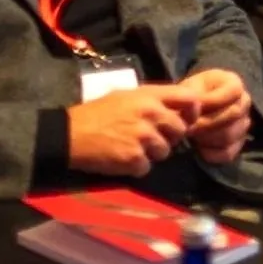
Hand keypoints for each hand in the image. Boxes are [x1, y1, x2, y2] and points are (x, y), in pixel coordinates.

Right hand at [65, 85, 199, 176]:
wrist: (69, 134)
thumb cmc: (96, 113)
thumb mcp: (126, 96)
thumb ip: (152, 100)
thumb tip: (174, 109)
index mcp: (150, 95)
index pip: (189, 98)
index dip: (193, 110)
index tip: (187, 119)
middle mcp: (151, 114)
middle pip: (179, 130)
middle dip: (169, 137)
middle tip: (151, 138)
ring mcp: (143, 137)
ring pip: (165, 151)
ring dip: (152, 154)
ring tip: (132, 148)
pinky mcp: (134, 158)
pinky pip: (146, 167)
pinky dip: (136, 167)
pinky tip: (122, 159)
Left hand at [176, 69, 252, 164]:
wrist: (192, 108)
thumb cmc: (191, 94)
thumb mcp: (189, 88)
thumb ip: (192, 98)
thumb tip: (194, 114)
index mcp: (234, 83)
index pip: (234, 91)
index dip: (213, 101)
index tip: (193, 109)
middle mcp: (244, 102)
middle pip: (233, 115)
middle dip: (207, 124)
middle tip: (187, 128)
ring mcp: (244, 123)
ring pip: (230, 136)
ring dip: (207, 139)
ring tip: (192, 136)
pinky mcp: (238, 143)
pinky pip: (229, 153)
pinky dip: (212, 154)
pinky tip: (200, 149)